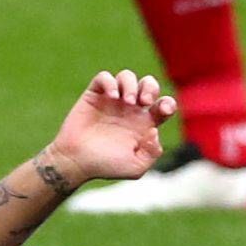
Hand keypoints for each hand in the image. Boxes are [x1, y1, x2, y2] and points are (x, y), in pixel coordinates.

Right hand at [48, 70, 173, 184]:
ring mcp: (111, 101)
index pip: (163, 105)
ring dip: (131, 84)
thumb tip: (154, 130)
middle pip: (148, 84)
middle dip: (151, 88)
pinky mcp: (94, 96)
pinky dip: (109, 81)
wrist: (77, 163)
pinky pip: (104, 77)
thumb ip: (152, 153)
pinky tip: (112, 95)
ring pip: (127, 77)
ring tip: (127, 101)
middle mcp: (130, 110)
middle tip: (144, 102)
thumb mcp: (136, 168)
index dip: (168, 103)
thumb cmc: (106, 167)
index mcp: (144, 124)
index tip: (163, 110)